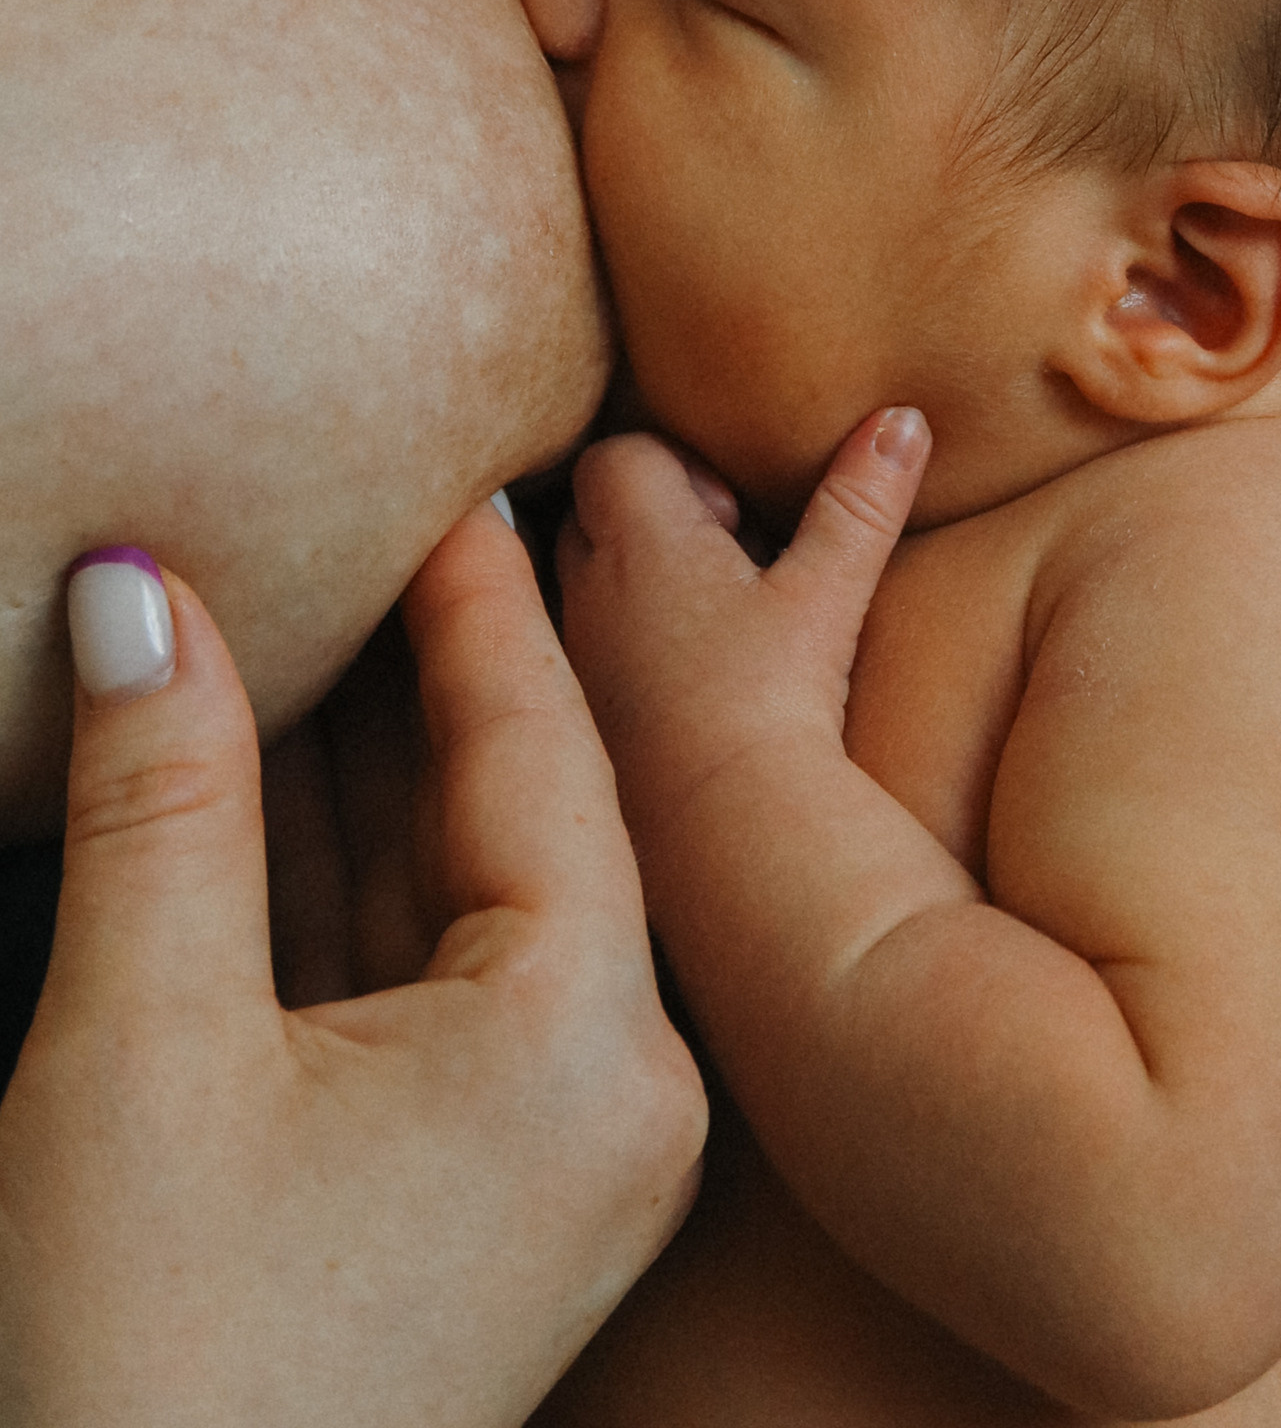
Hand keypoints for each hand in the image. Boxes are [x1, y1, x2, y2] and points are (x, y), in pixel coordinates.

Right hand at [0, 516, 705, 1427]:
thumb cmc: (142, 1361)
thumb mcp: (139, 1042)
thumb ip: (164, 789)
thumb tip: (145, 584)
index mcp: (592, 1047)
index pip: (539, 751)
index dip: (479, 596)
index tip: (450, 464)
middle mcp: (617, 1099)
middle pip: (524, 815)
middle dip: (436, 667)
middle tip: (381, 506)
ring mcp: (553, 1164)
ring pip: (462, 898)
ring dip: (370, 767)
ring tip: (304, 604)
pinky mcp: (475, 1208)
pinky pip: (424, 988)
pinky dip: (344, 883)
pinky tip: (269, 773)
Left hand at [556, 413, 929, 876]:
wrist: (725, 840)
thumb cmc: (775, 704)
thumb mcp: (830, 592)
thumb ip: (862, 500)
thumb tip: (904, 417)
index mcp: (640, 540)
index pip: (616, 455)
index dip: (671, 462)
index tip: (730, 510)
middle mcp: (588, 593)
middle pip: (591, 513)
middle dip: (647, 517)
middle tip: (723, 553)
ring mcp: (575, 663)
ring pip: (584, 588)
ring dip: (633, 587)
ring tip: (709, 618)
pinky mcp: (580, 726)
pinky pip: (585, 659)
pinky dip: (624, 653)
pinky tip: (688, 685)